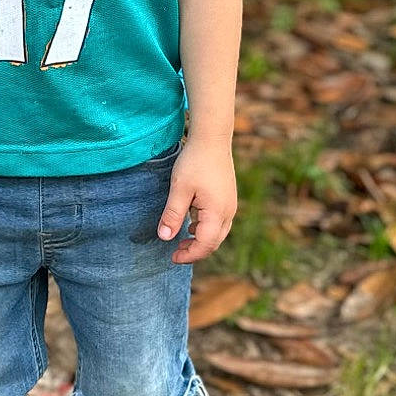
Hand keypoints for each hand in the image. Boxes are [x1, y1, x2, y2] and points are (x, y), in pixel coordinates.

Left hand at [157, 135, 235, 264]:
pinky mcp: (228, 198)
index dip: (189, 255)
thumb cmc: (195, 162)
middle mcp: (228, 212)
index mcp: (217, 212)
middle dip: (195, 251)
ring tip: (182, 239)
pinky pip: (219, 221)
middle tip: (175, 252)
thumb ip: (172, 215)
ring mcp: (230, 205)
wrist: (212, 138)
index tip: (172, 257)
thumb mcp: (179, 189)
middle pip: (214, 242)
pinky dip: (206, 228)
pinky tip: (192, 223)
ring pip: (218, 233)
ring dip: (201, 240)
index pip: (205, 245)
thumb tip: (164, 238)